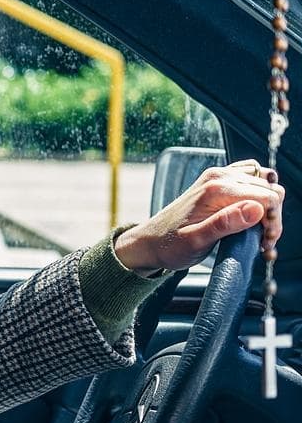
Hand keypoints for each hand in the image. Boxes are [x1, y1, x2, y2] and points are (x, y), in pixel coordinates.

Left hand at [114, 159, 285, 273]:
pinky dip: (259, 197)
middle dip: (272, 217)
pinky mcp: (218, 182)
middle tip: (263, 242)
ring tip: (259, 233)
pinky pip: (252, 180)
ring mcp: (218, 177)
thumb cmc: (169, 245)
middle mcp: (218, 177)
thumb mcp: (196, 241)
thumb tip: (255, 209)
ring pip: (264, 184)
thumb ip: (224, 224)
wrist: (150, 242)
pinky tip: (254, 218)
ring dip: (268, 208)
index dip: (272, 221)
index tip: (265, 243)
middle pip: (269, 190)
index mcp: (215, 189)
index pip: (267, 196)